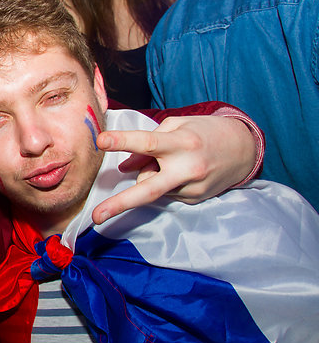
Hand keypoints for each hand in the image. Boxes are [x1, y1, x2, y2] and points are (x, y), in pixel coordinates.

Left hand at [92, 116, 256, 223]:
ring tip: (173, 162)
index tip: (101, 140)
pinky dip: (165, 182)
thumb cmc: (205, 131)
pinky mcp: (194, 199)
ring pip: (152, 187)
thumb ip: (148, 145)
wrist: (245, 149)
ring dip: (152, 176)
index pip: (147, 142)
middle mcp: (187, 168)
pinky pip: (166, 192)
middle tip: (96, 217)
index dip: (122, 142)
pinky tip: (182, 172)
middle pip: (148, 189)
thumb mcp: (176, 126)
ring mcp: (191, 188)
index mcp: (181, 143)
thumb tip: (123, 167)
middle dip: (120, 203)